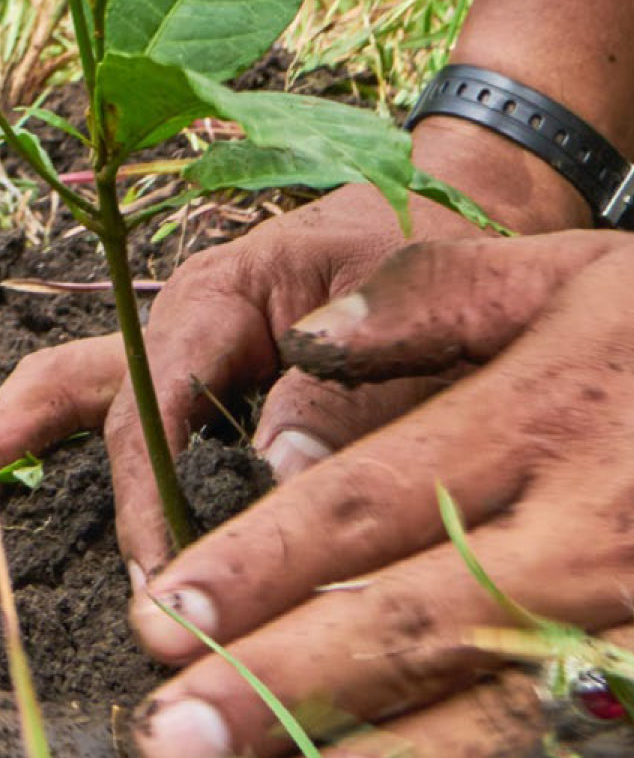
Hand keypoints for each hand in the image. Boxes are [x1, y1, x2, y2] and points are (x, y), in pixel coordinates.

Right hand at [0, 119, 590, 574]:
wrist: (447, 204)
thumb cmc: (427, 247)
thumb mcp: (404, 306)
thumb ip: (352, 389)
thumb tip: (280, 471)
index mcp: (226, 295)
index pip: (160, 402)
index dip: (153, 492)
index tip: (166, 572)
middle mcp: (191, 317)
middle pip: (110, 401)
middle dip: (84, 476)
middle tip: (90, 556)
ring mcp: (193, 338)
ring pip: (88, 385)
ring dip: (30, 430)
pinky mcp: (211, 363)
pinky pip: (122, 395)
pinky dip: (64, 423)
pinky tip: (16, 457)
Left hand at [125, 232, 633, 756]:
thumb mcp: (632, 270)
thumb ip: (464, 293)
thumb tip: (316, 338)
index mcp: (568, 407)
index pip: (365, 502)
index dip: (249, 574)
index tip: (170, 620)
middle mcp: (610, 525)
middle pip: (399, 625)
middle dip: (267, 693)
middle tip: (165, 739)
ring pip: (486, 721)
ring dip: (368, 751)